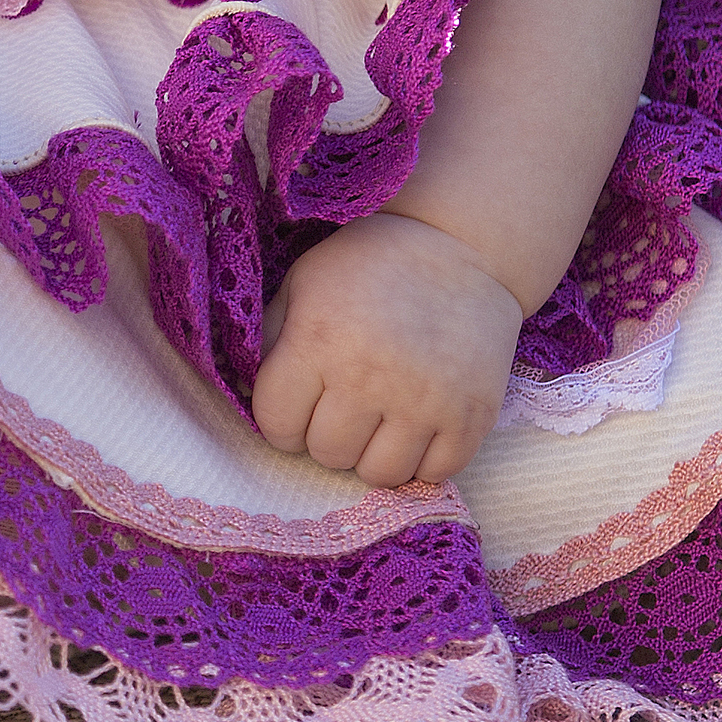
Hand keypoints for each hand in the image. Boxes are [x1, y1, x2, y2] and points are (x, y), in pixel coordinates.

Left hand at [249, 212, 522, 487]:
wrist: (460, 246)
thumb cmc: (369, 264)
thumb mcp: (303, 283)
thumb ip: (271, 339)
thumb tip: (249, 393)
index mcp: (319, 341)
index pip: (276, 424)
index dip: (280, 419)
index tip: (298, 402)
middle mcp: (370, 376)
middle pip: (328, 454)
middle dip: (326, 434)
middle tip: (344, 403)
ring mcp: (426, 400)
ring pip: (380, 474)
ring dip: (372, 453)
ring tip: (379, 417)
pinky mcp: (472, 415)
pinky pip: (435, 473)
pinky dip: (422, 458)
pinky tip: (417, 423)